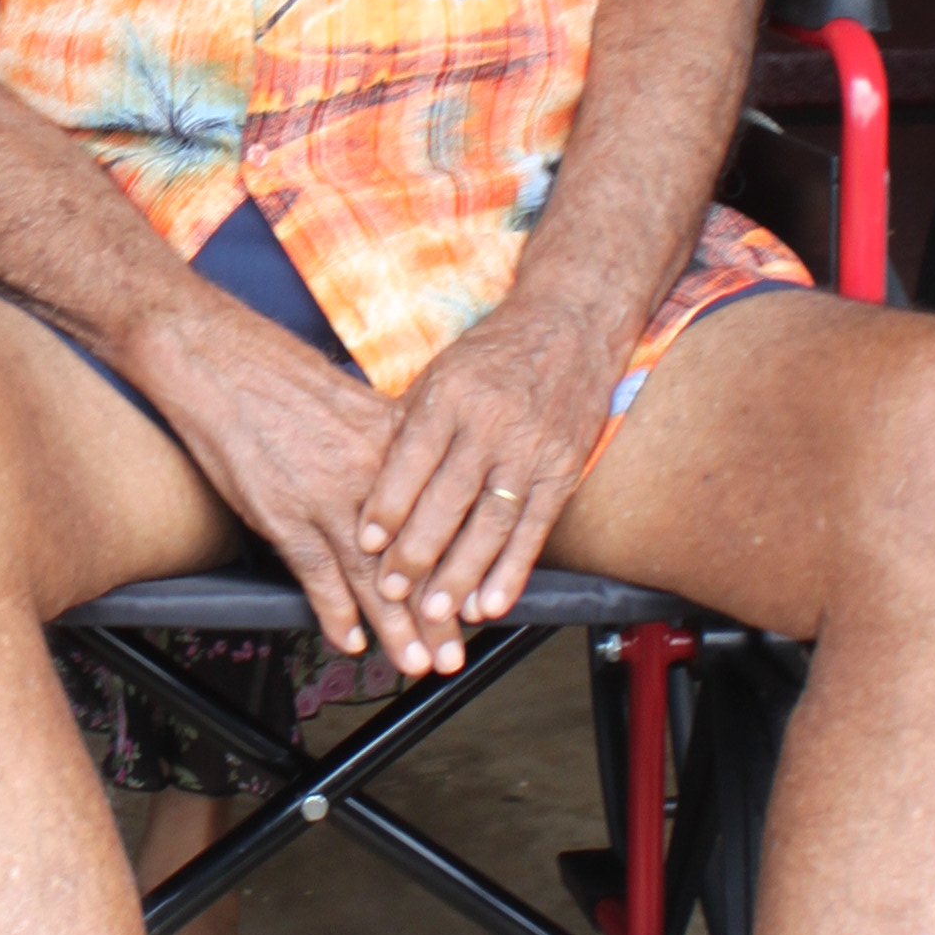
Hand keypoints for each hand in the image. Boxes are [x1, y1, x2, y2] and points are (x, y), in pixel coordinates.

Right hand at [126, 301, 433, 673]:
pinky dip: (333, 612)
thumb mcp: (357, 403)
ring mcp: (328, 498)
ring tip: (415, 663)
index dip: (459, 568)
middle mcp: (371, 475)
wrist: (222, 362)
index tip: (475, 603)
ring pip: (372, 576)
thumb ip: (392, 444)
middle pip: (414, 558)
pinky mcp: (284, 513)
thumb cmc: (286, 378)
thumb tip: (422, 476)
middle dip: (436, 613)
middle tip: (456, 654)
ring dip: (394, 627)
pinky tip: (348, 640)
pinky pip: (317, 574)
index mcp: (396, 444)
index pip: (440, 520)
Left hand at [351, 293, 626, 658]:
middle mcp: (490, 424)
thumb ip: (410, 426)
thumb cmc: (493, 355)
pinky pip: (534, 528)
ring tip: (436, 611)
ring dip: (462, 572)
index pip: (411, 459)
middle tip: (392, 591)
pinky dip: (512, 570)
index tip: (365, 544)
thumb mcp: (442, 374)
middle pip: (448, 498)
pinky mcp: (564, 471)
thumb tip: (369, 486)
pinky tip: (489, 602)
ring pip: (491, 521)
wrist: (570, 324)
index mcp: (450, 396)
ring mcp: (531, 450)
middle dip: (417, 551)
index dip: (387, 506)